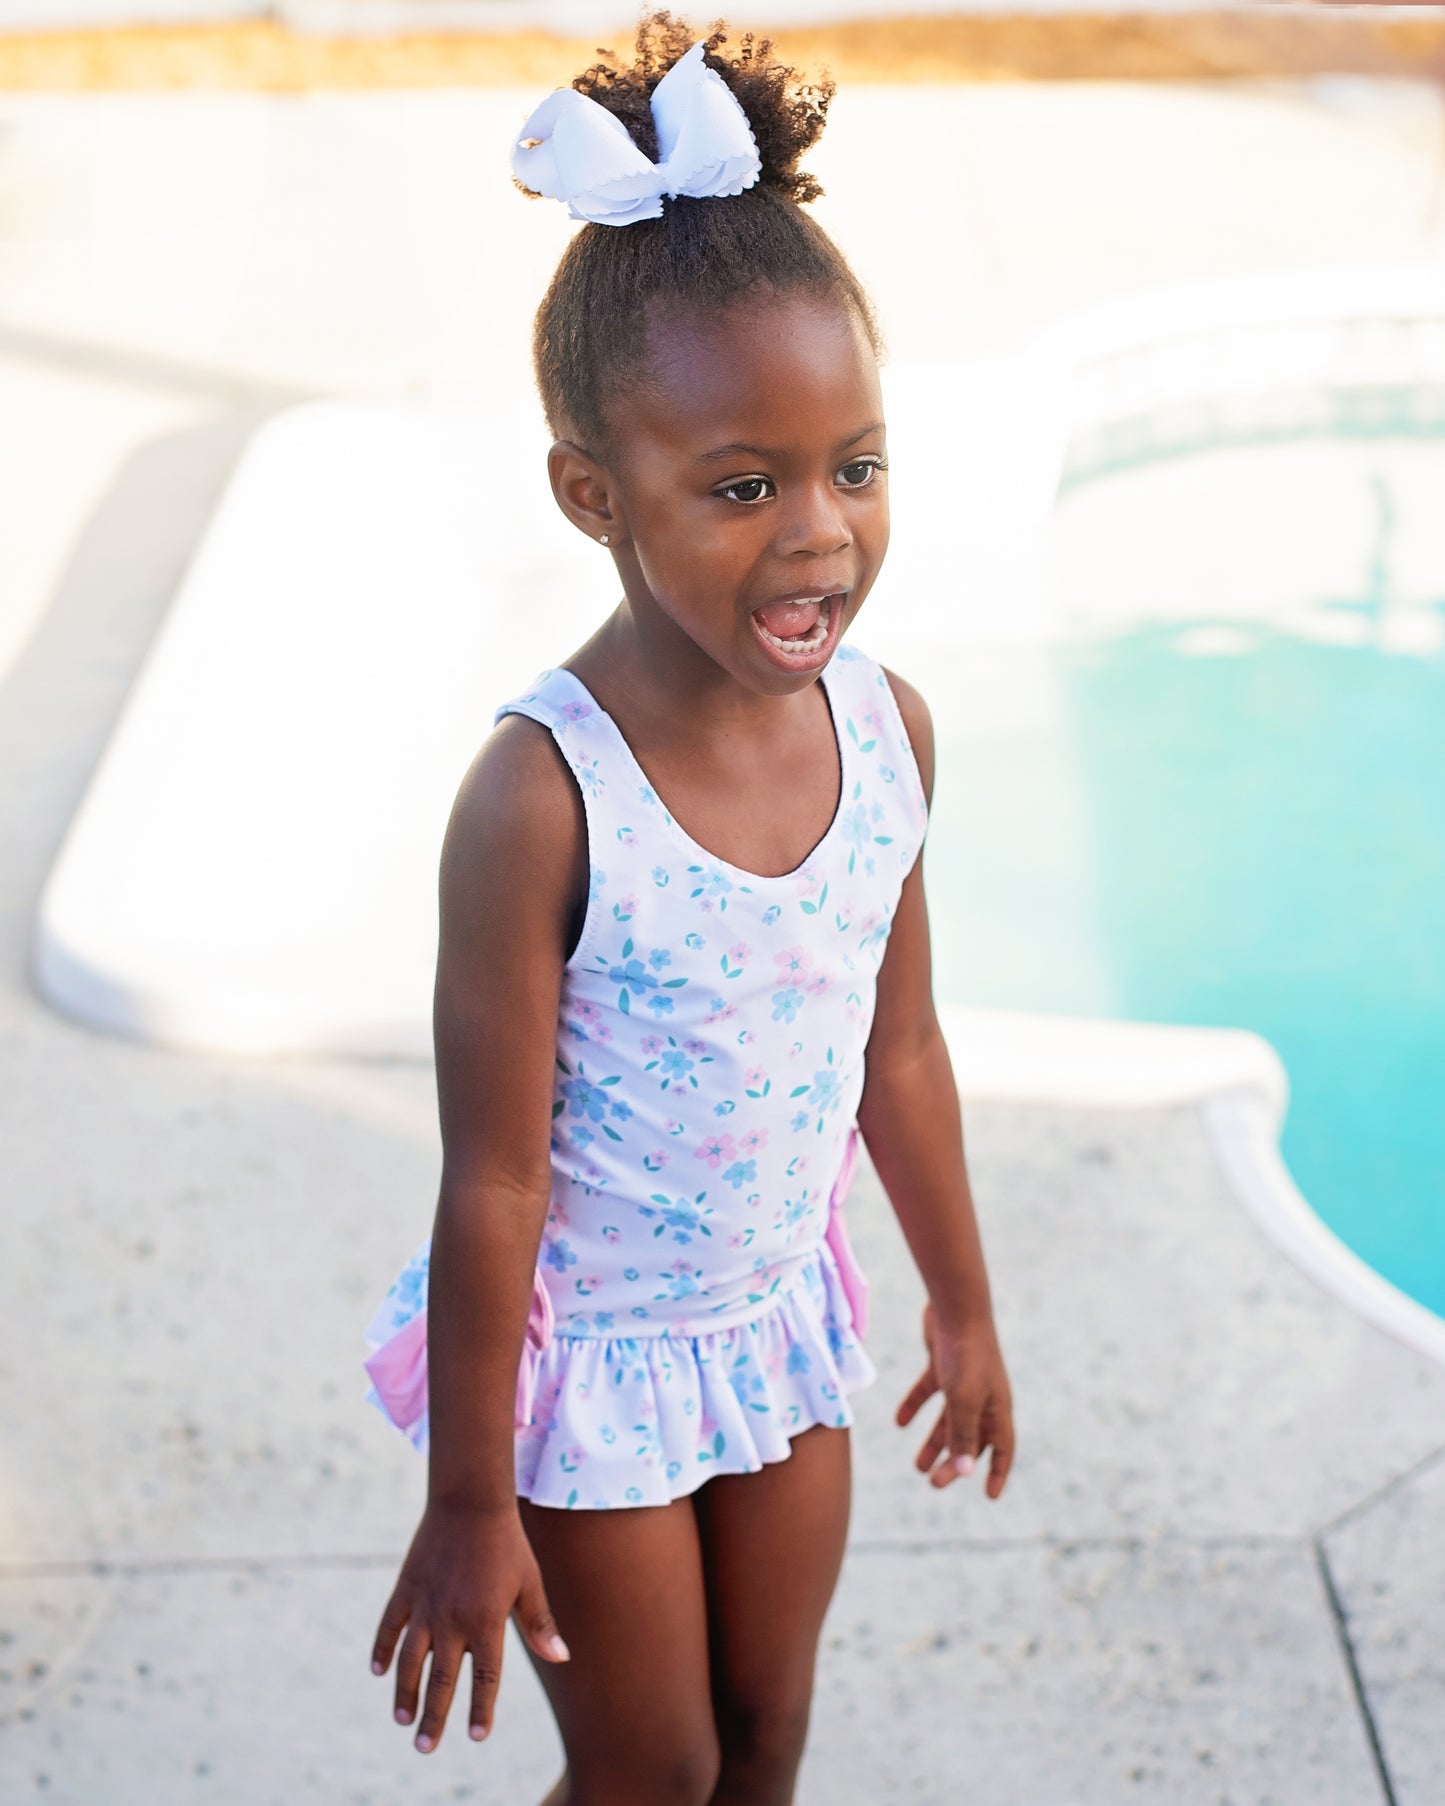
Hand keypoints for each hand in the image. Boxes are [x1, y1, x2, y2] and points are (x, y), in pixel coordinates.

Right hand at [371, 1499, 569, 1751]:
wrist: (470, 1501)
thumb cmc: (507, 1543)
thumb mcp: (529, 1582)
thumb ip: (540, 1624)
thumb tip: (562, 1658)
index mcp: (486, 1622)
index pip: (485, 1678)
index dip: (481, 1709)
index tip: (478, 1735)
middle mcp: (452, 1620)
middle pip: (441, 1680)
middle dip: (433, 1717)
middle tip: (425, 1747)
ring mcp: (425, 1606)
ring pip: (410, 1661)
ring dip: (405, 1692)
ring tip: (402, 1719)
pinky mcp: (406, 1588)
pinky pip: (389, 1626)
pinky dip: (382, 1649)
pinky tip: (377, 1670)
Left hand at [895, 1301, 1014, 1497]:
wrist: (955, 1307)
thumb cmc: (966, 1356)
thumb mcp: (964, 1401)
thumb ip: (963, 1435)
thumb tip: (964, 1472)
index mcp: (997, 1407)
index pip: (1002, 1447)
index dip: (997, 1472)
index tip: (989, 1496)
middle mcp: (983, 1396)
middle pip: (970, 1437)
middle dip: (954, 1462)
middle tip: (933, 1483)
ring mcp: (963, 1379)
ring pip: (949, 1419)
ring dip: (935, 1442)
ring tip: (918, 1466)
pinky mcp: (943, 1364)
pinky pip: (929, 1392)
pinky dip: (915, 1406)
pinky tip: (900, 1421)